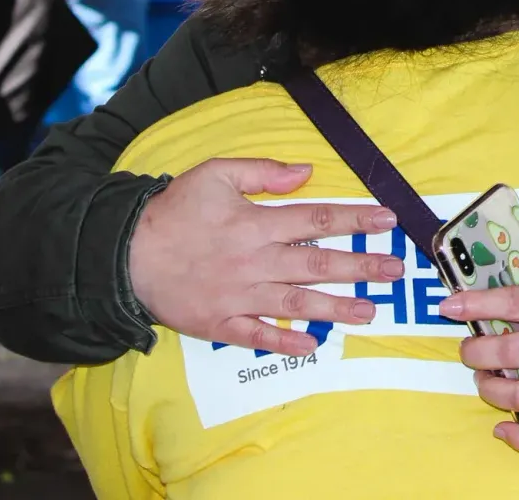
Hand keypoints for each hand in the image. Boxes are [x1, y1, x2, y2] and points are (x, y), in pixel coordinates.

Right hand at [127, 158, 403, 355]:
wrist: (124, 254)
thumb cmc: (172, 210)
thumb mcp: (214, 173)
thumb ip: (262, 171)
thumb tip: (306, 172)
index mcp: (256, 223)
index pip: (318, 220)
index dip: (356, 219)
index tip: (388, 220)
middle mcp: (255, 262)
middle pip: (318, 265)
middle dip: (361, 267)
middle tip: (395, 271)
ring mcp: (240, 296)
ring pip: (297, 304)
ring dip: (336, 308)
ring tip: (370, 311)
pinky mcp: (220, 323)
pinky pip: (259, 337)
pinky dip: (285, 343)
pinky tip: (313, 346)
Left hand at [442, 260, 518, 453]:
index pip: (513, 301)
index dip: (475, 303)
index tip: (448, 306)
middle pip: (507, 351)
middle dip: (476, 354)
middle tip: (472, 353)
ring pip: (518, 395)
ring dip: (491, 391)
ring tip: (487, 384)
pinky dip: (518, 438)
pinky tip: (504, 430)